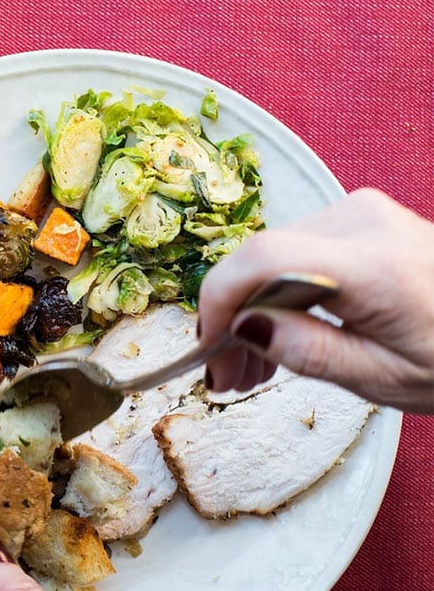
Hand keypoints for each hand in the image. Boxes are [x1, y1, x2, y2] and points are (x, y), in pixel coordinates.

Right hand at [198, 188, 433, 412]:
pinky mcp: (360, 219)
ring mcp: (360, 212)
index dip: (218, 302)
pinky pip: (295, 251)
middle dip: (229, 317)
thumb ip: (307, 352)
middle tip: (224, 377)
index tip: (207, 350)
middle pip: (259, 258)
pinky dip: (276, 292)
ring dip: (249, 308)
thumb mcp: (384, 378)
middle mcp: (361, 220)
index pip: (262, 259)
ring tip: (250, 369)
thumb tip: (242, 328)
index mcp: (373, 264)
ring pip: (269, 255)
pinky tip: (277, 334)